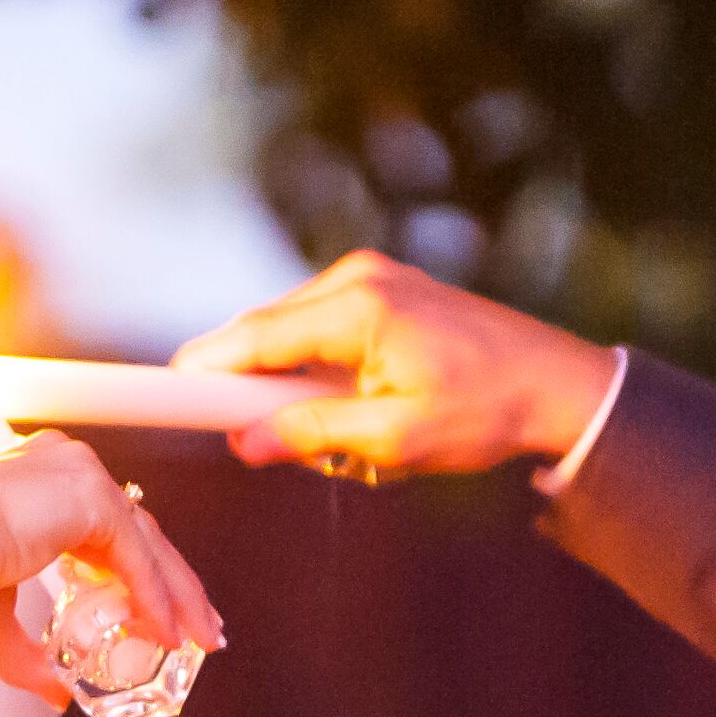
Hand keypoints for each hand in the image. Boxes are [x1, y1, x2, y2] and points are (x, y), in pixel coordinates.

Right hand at [0, 433, 225, 704]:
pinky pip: (138, 554)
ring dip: (177, 594)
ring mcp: (80, 474)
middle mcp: (64, 466)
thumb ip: (32, 655)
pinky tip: (166, 631)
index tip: (162, 607)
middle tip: (199, 625)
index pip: (108, 527)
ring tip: (198, 636)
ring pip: (147, 541)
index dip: (140, 571)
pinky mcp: (91, 494)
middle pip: (138, 532)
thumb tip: (57, 695)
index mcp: (41, 481)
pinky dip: (155, 596)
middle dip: (174, 585)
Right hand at [172, 252, 620, 479]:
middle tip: (246, 437)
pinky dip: (311, 364)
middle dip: (245, 383)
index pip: (252, 337)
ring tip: (329, 430)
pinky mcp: (381, 285)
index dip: (201, 368)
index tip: (158, 391)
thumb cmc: (486, 411)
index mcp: (357, 308)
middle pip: (262, 329)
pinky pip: (317, 325)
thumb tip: (244, 442)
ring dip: (284, 378)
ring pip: (288, 329)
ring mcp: (369, 275)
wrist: (558, 382)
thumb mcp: (397, 438)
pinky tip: (346, 403)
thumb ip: (313, 433)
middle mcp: (356, 277)